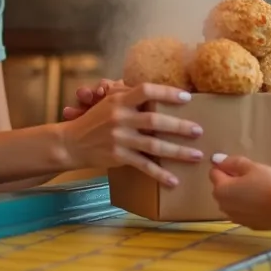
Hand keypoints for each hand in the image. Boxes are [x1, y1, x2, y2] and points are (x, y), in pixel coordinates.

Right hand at [61, 83, 201, 186]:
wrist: (71, 143)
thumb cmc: (94, 120)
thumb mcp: (108, 102)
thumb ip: (129, 95)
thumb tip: (155, 89)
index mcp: (120, 100)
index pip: (146, 90)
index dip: (167, 92)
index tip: (187, 97)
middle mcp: (120, 118)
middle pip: (155, 120)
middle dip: (179, 126)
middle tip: (198, 131)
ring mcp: (120, 138)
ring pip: (154, 146)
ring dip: (177, 152)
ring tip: (196, 155)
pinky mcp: (119, 156)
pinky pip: (144, 166)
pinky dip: (160, 174)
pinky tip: (173, 181)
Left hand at [209, 154, 270, 230]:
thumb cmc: (267, 184)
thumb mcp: (252, 167)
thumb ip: (232, 162)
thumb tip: (216, 159)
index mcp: (221, 189)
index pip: (214, 172)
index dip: (226, 167)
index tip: (242, 167)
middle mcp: (222, 205)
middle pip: (222, 188)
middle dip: (232, 181)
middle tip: (252, 177)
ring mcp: (234, 217)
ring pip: (232, 201)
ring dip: (239, 194)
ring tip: (258, 190)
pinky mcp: (246, 224)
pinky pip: (242, 211)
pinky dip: (247, 206)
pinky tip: (262, 203)